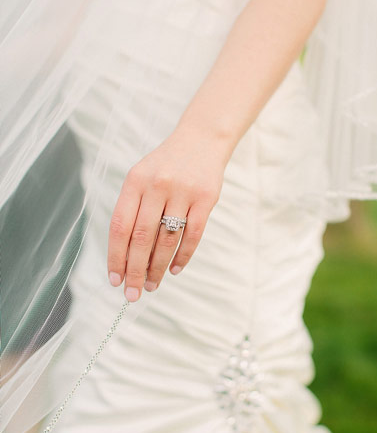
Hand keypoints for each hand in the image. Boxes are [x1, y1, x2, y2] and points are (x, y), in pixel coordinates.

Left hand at [107, 127, 228, 300]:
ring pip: (167, 239)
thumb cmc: (167, 165)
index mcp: (135, 181)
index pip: (120, 226)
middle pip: (142, 237)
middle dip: (135, 270)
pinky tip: (175, 269)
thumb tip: (125, 255)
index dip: (116, 256)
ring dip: (158, 266)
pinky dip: (183, 256)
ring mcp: (183, 192)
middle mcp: (157, 185)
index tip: (114, 280)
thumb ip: (133, 208)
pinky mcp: (206, 199)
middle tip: (133, 293)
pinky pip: (193, 234)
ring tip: (152, 284)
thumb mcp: (142, 177)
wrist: (202, 140)